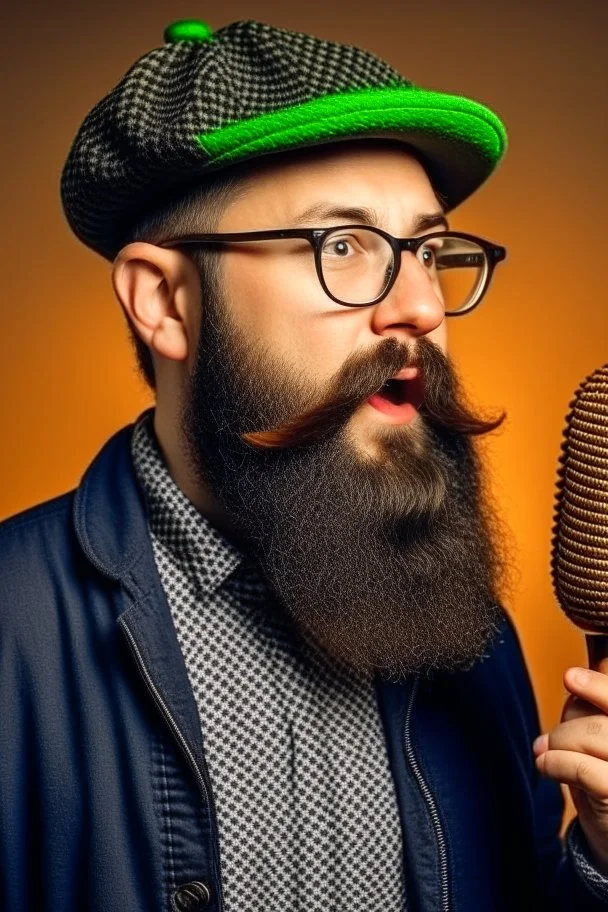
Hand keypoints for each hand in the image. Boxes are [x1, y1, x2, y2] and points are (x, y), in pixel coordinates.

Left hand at [533, 662, 607, 874]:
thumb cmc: (607, 788)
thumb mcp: (603, 748)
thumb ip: (595, 718)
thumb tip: (573, 684)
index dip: (597, 686)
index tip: (570, 677)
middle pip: (602, 718)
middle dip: (569, 723)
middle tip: (551, 739)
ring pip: (594, 734)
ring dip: (560, 742)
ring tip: (546, 754)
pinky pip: (583, 768)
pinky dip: (556, 762)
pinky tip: (546, 766)